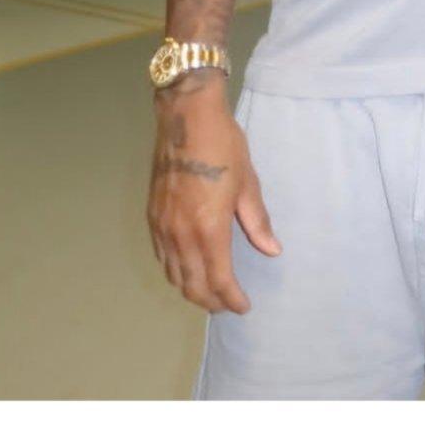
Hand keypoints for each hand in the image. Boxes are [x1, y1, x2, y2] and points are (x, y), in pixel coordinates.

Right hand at [146, 78, 281, 313]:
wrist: (186, 117)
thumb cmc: (223, 146)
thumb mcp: (248, 183)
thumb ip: (257, 222)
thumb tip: (272, 250)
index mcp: (209, 229)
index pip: (220, 280)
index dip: (232, 299)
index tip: (244, 306)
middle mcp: (181, 235)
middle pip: (193, 285)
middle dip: (212, 301)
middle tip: (228, 305)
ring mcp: (162, 227)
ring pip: (173, 275)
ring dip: (191, 289)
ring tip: (210, 292)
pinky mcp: (152, 216)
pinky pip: (161, 256)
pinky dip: (174, 271)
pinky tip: (186, 268)